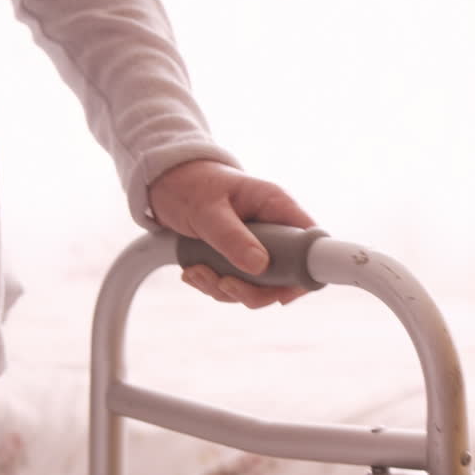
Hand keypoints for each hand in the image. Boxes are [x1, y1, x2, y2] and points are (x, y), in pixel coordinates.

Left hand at [148, 159, 316, 307]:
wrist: (164, 180)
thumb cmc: (190, 184)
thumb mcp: (207, 210)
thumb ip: (232, 238)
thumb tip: (260, 266)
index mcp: (277, 206)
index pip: (310, 244)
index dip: (304, 273)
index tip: (282, 294)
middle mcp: (273, 228)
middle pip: (285, 276)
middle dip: (253, 290)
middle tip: (224, 284)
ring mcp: (257, 245)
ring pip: (259, 286)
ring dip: (225, 289)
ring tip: (196, 271)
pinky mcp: (239, 257)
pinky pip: (237, 284)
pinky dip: (213, 286)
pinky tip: (193, 271)